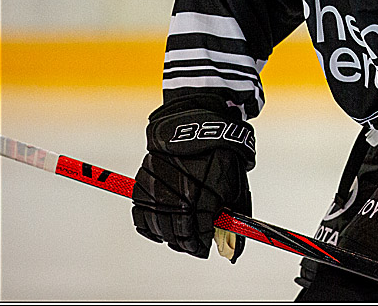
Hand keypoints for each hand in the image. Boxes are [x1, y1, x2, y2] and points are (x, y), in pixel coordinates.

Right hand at [132, 95, 255, 260]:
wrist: (196, 125)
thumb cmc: (221, 156)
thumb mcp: (237, 184)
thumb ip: (235, 216)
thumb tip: (234, 251)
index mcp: (206, 194)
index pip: (201, 232)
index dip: (203, 244)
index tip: (206, 248)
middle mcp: (181, 193)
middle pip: (179, 234)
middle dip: (188, 244)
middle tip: (194, 247)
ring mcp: (160, 188)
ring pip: (159, 228)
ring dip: (170, 238)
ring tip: (179, 239)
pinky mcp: (143, 183)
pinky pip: (140, 215)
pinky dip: (148, 227)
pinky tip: (159, 231)